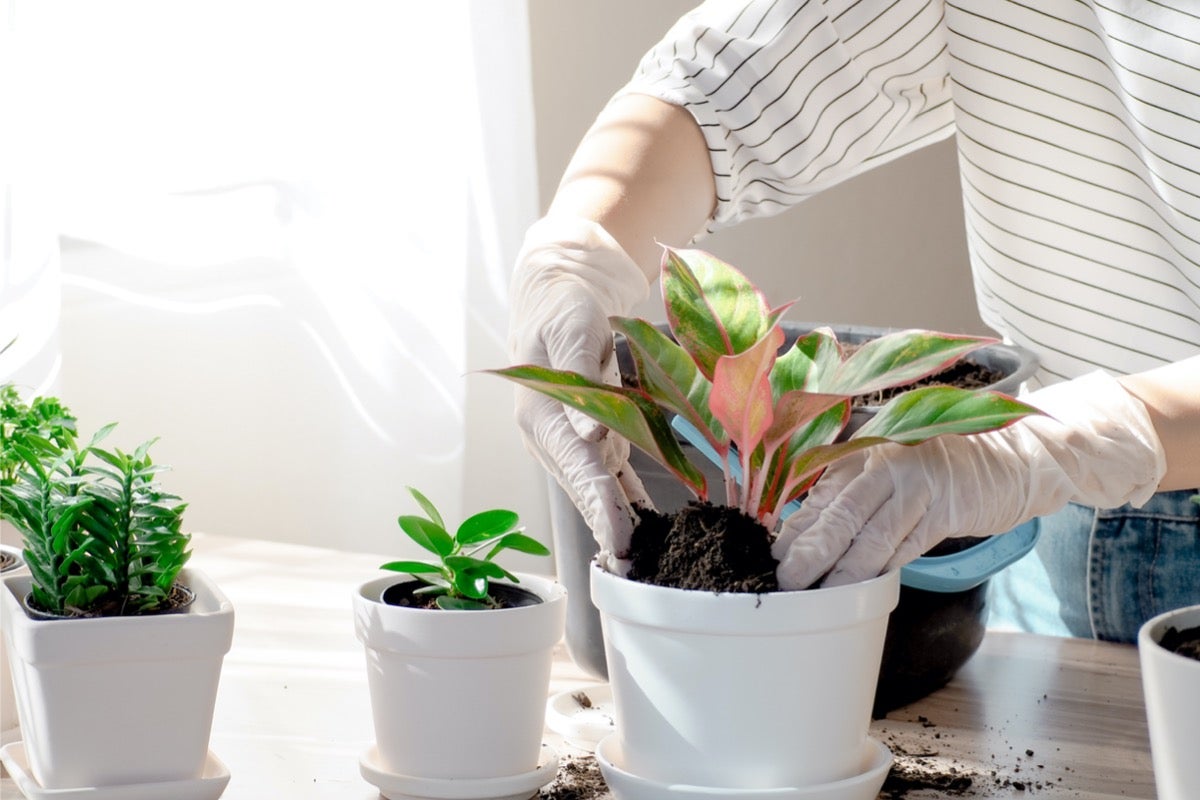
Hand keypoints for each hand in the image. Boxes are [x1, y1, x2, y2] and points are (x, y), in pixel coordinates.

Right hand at [507, 216, 652, 571]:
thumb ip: (579, 379)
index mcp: (541, 416)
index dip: (599, 507)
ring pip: (599, 491)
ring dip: (619, 526)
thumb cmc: (563, 307)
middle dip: (609, 530)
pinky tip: (652, 530)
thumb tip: (590, 434)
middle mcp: (554, 438)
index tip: (619, 539)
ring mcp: (575, 441)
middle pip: (587, 490)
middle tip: (633, 569)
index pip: (577, 469)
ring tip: (642, 564)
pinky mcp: (596, 438)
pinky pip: (613, 477)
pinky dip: (630, 505)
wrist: (559, 293)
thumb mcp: (571, 331)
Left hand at [772, 371, 1166, 589]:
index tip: (769, 561)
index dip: (792, 533)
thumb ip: (849, 498)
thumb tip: (802, 537)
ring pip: (872, 535)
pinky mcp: (946, 509)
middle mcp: (884, 464)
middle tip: (786, 583)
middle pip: (838, 514)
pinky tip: (866, 589)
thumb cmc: (935, 471)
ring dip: (843, 571)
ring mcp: (916, 485)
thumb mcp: (886, 475)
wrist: (1007, 457)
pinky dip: (885, 569)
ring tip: (819, 595)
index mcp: (861, 454)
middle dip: (809, 553)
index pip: (817, 497)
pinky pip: (908, 545)